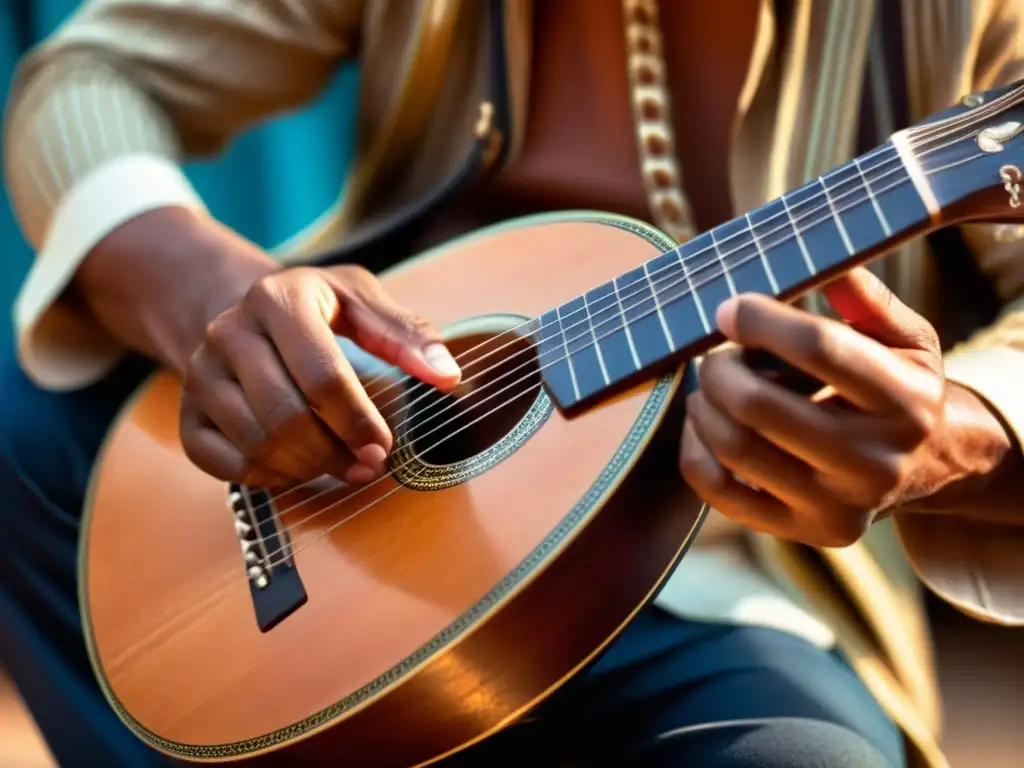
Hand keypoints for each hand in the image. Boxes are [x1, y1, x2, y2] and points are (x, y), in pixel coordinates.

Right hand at [179, 265, 460, 486]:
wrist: (244, 311)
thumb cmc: (316, 309)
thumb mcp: (362, 302)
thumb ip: (409, 335)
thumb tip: (448, 376)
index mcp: (277, 298)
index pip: (322, 375)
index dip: (359, 421)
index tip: (385, 446)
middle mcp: (228, 332)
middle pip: (286, 416)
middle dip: (335, 452)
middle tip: (368, 464)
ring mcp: (200, 373)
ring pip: (255, 443)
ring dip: (307, 468)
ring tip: (338, 464)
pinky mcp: (188, 411)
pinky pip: (223, 463)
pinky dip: (267, 477)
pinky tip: (297, 466)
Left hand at [679, 268, 973, 546]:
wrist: (924, 467)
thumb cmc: (900, 389)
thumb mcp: (907, 340)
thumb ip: (869, 301)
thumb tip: (827, 266)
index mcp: (907, 403)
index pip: (820, 349)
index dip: (761, 320)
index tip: (728, 308)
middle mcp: (875, 463)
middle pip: (758, 406)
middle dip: (719, 368)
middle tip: (716, 352)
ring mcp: (836, 507)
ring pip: (733, 447)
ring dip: (704, 403)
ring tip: (713, 384)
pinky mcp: (800, 533)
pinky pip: (716, 489)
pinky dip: (694, 447)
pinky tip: (706, 421)